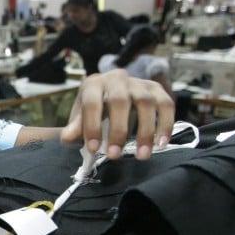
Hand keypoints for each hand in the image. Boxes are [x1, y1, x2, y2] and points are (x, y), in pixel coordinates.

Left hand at [60, 69, 174, 160]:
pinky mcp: (156, 89)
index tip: (93, 149)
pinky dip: (166, 124)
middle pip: (120, 101)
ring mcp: (139, 82)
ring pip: (145, 102)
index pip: (92, 103)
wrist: (110, 95)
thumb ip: (75, 128)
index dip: (92, 126)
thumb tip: (67, 138)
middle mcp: (116, 79)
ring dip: (145, 131)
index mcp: (93, 84)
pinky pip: (166, 104)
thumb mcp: (80, 119)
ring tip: (142, 155)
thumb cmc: (94, 110)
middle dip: (118, 131)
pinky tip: (161, 143)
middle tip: (114, 155)